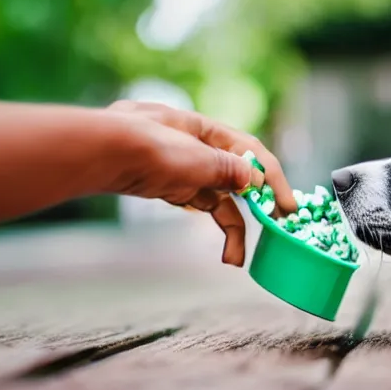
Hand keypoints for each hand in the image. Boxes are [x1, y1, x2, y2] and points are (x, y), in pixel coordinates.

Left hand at [106, 101, 296, 265]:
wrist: (102, 153)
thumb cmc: (149, 146)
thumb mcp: (197, 158)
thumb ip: (228, 170)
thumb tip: (252, 180)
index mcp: (210, 132)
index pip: (252, 154)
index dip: (273, 180)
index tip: (288, 207)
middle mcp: (201, 148)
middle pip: (238, 178)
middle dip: (258, 205)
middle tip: (275, 228)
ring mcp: (184, 168)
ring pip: (219, 198)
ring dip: (232, 226)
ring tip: (236, 257)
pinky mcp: (171, 186)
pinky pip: (201, 205)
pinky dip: (213, 223)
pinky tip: (222, 244)